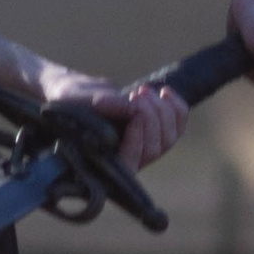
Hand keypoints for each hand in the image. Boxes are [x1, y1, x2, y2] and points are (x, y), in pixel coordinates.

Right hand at [38, 68, 188, 172]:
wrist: (79, 94)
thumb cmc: (73, 101)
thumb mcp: (81, 101)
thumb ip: (104, 106)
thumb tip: (129, 107)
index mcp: (105, 162)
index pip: (129, 163)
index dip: (136, 141)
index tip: (134, 113)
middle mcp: (128, 161)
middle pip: (153, 149)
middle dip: (149, 117)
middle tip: (135, 95)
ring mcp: (147, 149)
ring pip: (169, 138)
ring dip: (162, 110)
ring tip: (142, 90)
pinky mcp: (159, 132)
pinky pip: (179, 125)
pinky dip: (176, 106)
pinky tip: (164, 91)